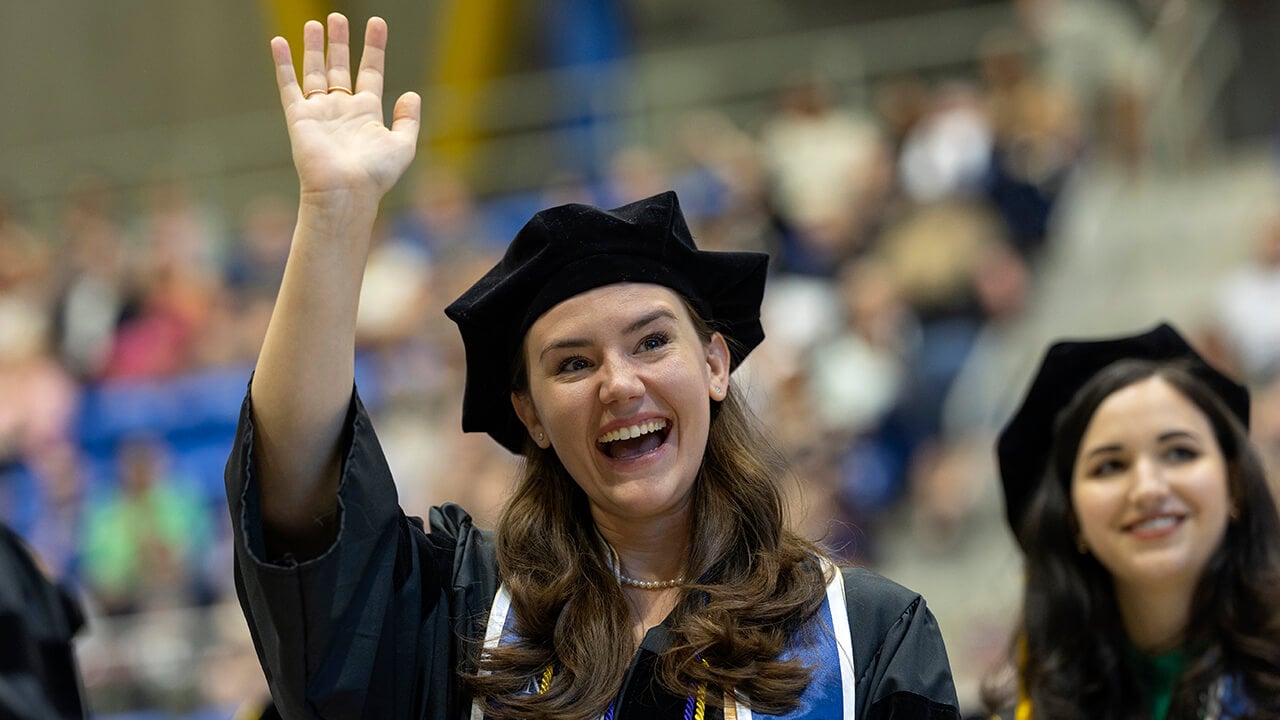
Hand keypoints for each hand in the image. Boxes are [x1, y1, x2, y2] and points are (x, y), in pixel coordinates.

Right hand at [271, 14, 419, 200]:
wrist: (345, 190)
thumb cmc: (375, 174)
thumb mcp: (403, 145)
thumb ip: (409, 119)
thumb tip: (411, 94)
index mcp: (367, 113)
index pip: (371, 71)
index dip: (374, 47)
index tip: (376, 23)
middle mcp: (342, 109)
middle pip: (340, 67)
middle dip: (339, 42)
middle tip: (337, 18)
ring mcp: (320, 112)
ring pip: (315, 71)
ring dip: (314, 47)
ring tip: (315, 23)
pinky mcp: (299, 117)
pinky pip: (289, 85)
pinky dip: (283, 64)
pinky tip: (280, 42)